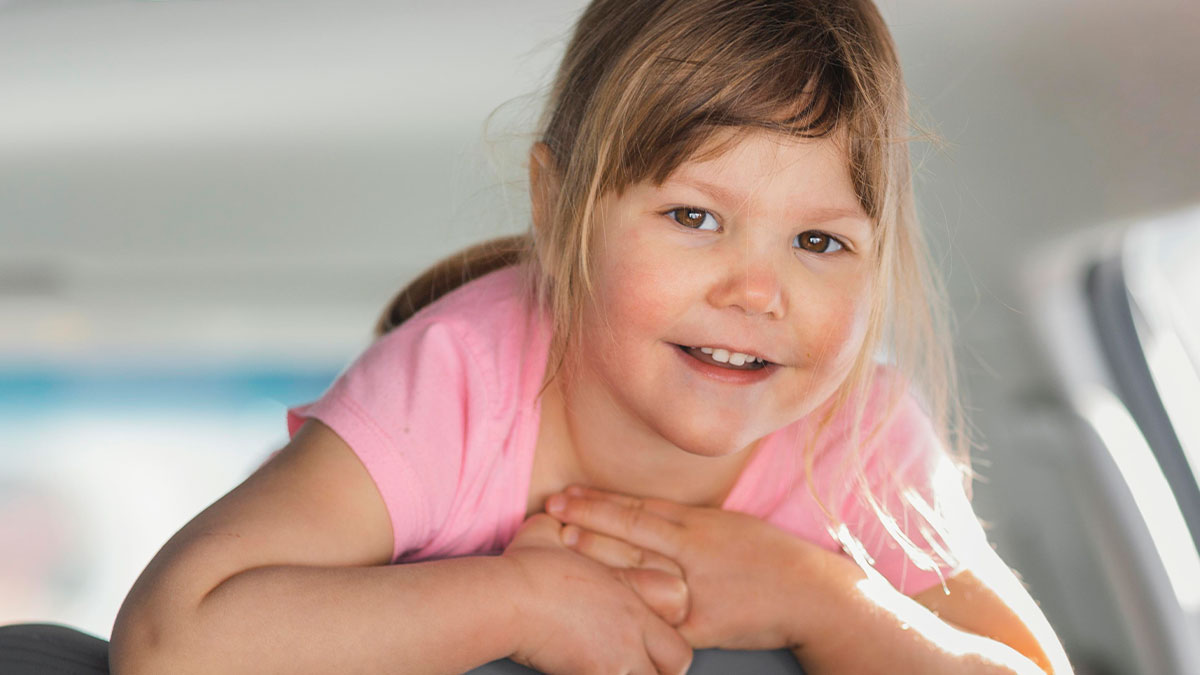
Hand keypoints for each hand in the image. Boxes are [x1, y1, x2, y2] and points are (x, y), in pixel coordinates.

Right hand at [501, 513, 692, 674]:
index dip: (667, 645)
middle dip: (661, 669)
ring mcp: (618, 655)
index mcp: (631, 595)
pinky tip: (580, 673)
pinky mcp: (595, 673)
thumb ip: (564, 530)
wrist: (507, 597)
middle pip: (677, 662)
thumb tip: (551, 513)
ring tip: (609, 670)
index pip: (677, 623)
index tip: (651, 650)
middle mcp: (633, 627)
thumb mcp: (550, 534)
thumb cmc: (525, 567)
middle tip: (639, 668)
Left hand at [546, 486, 855, 650]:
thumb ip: (685, 524)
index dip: (598, 501)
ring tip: (562, 542)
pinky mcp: (699, 625)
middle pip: (631, 531)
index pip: (638, 508)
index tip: (565, 494)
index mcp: (700, 524)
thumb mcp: (727, 527)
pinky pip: (657, 616)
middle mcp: (694, 551)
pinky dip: (628, 607)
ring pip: (638, 568)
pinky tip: (601, 601)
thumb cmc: (769, 559)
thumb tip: (642, 514)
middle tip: (549, 511)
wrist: (812, 597)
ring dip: (599, 554)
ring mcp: (696, 588)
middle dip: (586, 520)